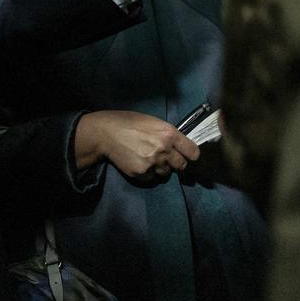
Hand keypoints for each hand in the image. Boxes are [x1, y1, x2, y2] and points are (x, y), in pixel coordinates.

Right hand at [72, 110, 199, 182]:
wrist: (106, 133)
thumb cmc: (129, 122)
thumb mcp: (153, 122)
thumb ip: (168, 134)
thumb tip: (180, 146)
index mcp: (169, 134)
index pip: (193, 153)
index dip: (191, 154)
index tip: (187, 155)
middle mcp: (164, 150)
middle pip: (182, 166)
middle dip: (177, 162)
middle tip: (167, 157)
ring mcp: (153, 163)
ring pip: (167, 173)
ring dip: (162, 168)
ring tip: (149, 158)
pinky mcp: (142, 174)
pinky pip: (153, 177)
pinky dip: (149, 172)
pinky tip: (140, 162)